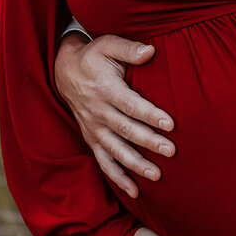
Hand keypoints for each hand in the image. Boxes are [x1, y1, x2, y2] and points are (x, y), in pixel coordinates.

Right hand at [54, 32, 171, 197]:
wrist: (63, 70)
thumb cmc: (93, 56)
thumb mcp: (107, 45)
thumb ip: (129, 49)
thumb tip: (151, 50)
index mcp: (105, 89)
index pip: (130, 105)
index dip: (150, 115)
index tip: (171, 124)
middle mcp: (98, 112)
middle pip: (126, 130)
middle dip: (149, 142)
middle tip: (171, 152)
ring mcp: (93, 128)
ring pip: (116, 150)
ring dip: (136, 164)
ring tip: (157, 175)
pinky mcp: (91, 139)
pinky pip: (104, 162)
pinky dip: (117, 177)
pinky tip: (135, 191)